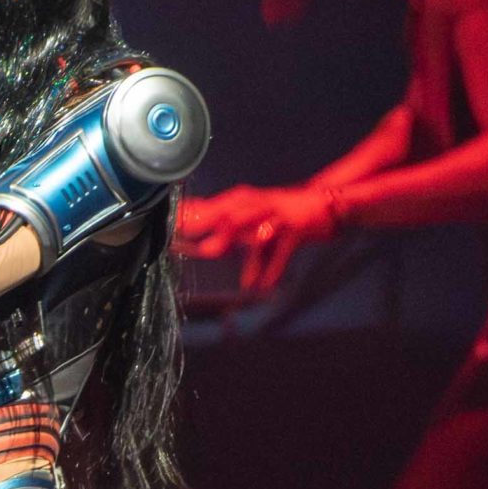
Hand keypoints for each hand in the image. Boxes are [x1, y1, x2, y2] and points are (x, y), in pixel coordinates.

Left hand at [178, 184, 340, 289]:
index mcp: (240, 202)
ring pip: (250, 224)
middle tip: (178, 235)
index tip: (164, 227)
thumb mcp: (251, 222)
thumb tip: (200, 247)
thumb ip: (225, 233)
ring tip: (212, 250)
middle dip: (200, 223)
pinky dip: (270, 268)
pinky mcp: (294, 228)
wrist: (323, 204)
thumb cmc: (280, 215)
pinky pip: (280, 250)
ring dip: (230, 236)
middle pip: (222, 213)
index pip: (206, 207)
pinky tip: (260, 286)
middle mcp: (254, 205)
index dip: (185, 216)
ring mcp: (274, 215)